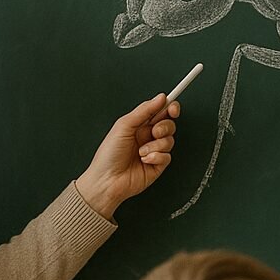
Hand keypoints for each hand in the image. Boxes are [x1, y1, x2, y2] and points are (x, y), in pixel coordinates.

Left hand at [75, 94, 181, 219]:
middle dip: (164, 127)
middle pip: (169, 125)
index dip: (170, 108)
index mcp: (139, 125)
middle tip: (154, 132)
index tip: (173, 108)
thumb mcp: (124, 126)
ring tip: (141, 152)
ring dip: (156, 145)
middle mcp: (147, 137)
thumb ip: (144, 110)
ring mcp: (154, 151)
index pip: (160, 112)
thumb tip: (160, 98)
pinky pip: (167, 156)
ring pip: (169, 141)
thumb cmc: (108, 155)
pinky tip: (144, 161)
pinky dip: (156, 157)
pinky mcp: (158, 165)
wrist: (107, 180)